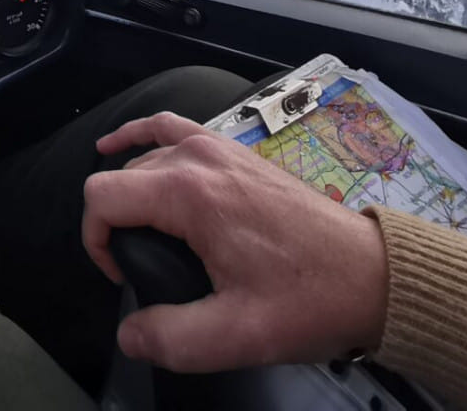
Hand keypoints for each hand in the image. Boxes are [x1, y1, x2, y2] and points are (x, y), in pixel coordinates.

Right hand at [81, 110, 388, 373]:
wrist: (370, 276)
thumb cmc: (308, 300)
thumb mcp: (237, 335)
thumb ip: (171, 339)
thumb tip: (129, 334)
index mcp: (190, 193)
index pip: (102, 197)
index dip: (96, 242)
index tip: (124, 278)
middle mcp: (197, 158)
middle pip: (121, 178)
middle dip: (117, 225)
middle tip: (147, 272)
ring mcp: (217, 147)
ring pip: (143, 158)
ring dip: (130, 193)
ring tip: (139, 235)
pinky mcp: (233, 151)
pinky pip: (172, 127)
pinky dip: (141, 134)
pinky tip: (122, 143)